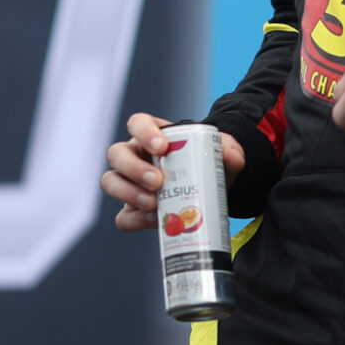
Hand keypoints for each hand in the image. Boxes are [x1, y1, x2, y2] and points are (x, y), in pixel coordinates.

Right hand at [103, 113, 247, 233]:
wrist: (209, 191)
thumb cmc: (207, 165)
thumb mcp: (220, 155)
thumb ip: (229, 151)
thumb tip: (233, 157)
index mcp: (152, 135)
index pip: (137, 123)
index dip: (144, 132)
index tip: (162, 146)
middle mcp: (135, 156)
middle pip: (117, 154)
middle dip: (134, 168)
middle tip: (158, 182)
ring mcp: (130, 184)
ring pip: (111, 182)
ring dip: (129, 193)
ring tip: (153, 204)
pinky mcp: (133, 211)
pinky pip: (123, 217)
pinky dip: (136, 220)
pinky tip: (156, 221)